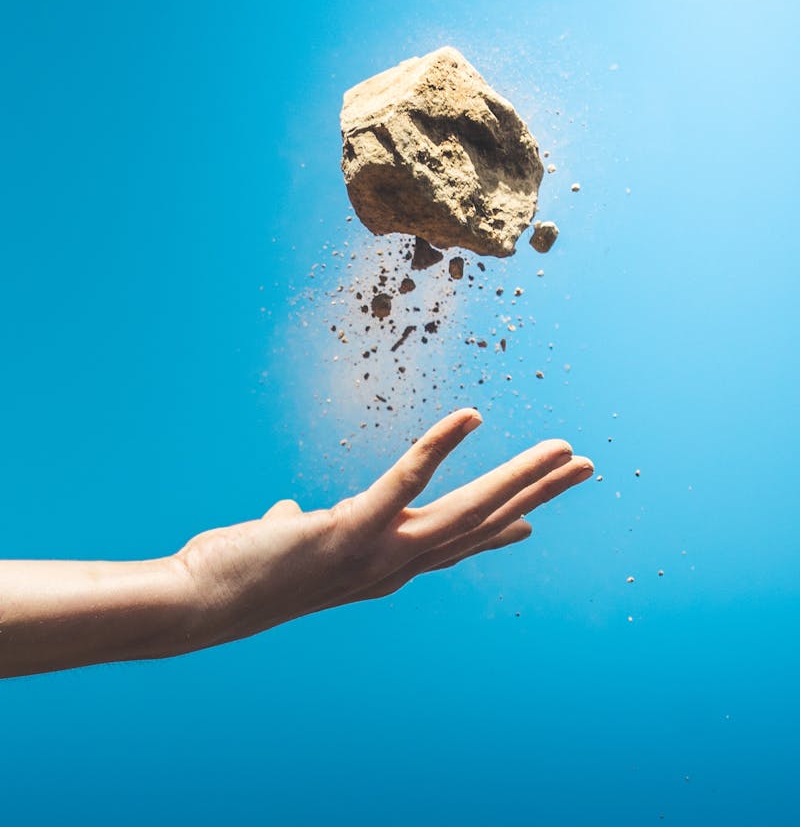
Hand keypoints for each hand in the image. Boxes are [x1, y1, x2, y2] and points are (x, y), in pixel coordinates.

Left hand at [177, 409, 593, 650]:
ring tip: (561, 449)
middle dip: (535, 494)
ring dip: (519, 477)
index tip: (533, 521)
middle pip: (481, 525)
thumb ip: (301, 525)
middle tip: (581, 467)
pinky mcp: (349, 531)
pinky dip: (440, 446)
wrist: (196, 605)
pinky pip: (404, 482)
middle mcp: (393, 567)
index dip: (499, 531)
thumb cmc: (240, 573)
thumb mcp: (285, 546)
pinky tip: (471, 415)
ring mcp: (376, 554)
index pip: (454, 546)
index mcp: (382, 566)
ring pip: (466, 510)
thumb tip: (290, 511)